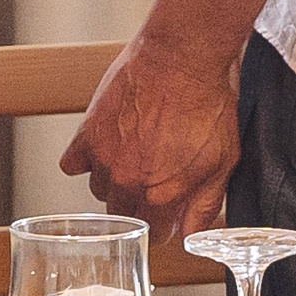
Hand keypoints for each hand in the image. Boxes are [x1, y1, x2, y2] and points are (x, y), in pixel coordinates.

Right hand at [59, 33, 241, 238]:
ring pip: (99, 189)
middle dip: (139, 202)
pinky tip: (105, 147)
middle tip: (155, 177)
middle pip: (122, 214)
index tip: (169, 212)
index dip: (165, 223)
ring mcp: (104, 159)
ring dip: (114, 181)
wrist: (183, 57)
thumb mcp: (223, 161)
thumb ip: (204, 205)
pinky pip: (72, 164)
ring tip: (135, 156)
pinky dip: (84, 160)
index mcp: (162, 195)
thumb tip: (190, 238)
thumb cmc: (209, 104)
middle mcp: (128, 183)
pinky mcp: (87, 134)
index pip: (153, 233)